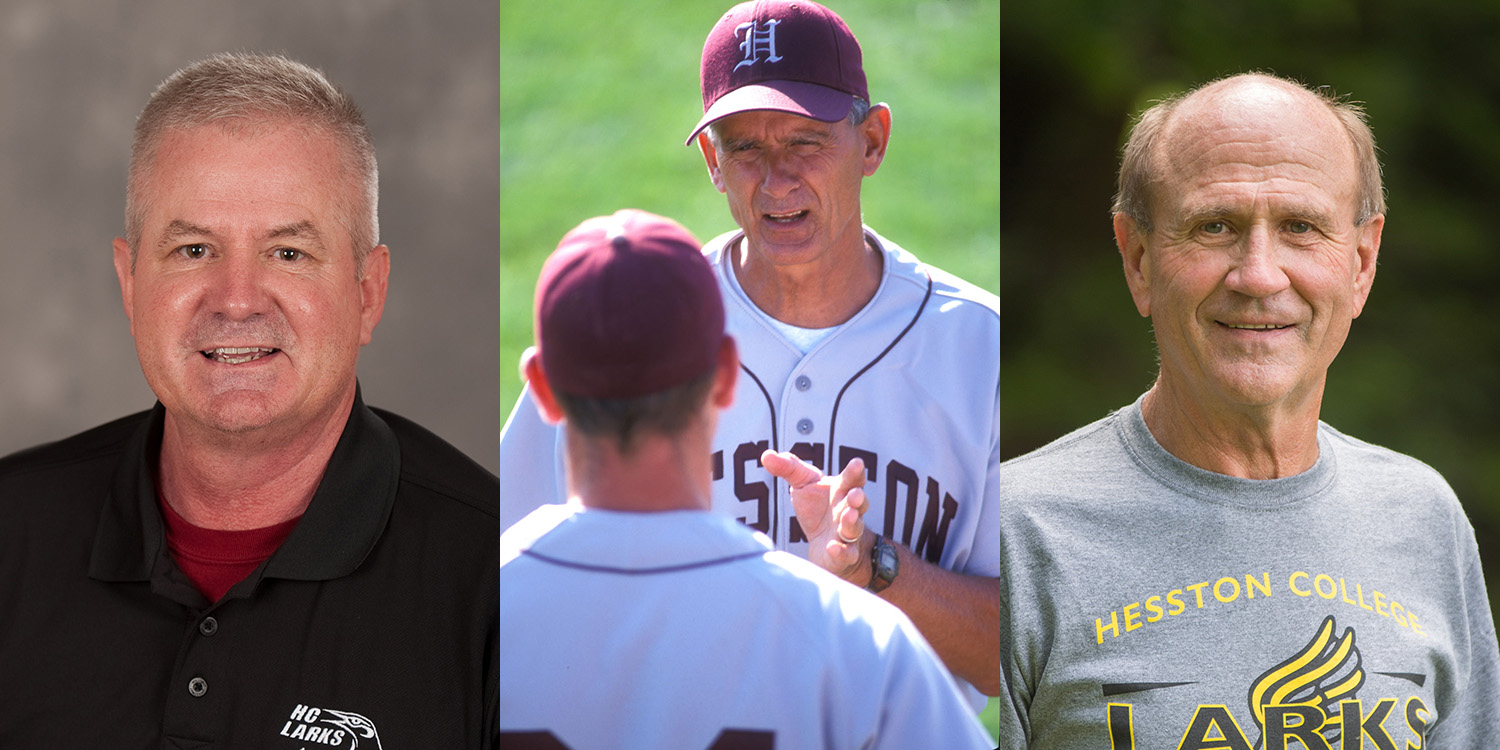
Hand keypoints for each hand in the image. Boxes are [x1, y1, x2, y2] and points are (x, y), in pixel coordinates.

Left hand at [760, 450, 870, 583]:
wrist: (823, 543)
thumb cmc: (816, 507)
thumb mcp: (802, 484)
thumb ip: (787, 468)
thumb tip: (766, 455)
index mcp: (841, 490)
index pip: (851, 479)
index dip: (855, 472)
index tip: (857, 463)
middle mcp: (848, 510)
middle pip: (858, 503)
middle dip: (858, 498)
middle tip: (855, 494)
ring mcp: (847, 533)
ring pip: (854, 527)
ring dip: (853, 522)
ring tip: (849, 515)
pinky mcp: (844, 554)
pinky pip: (847, 554)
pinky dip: (842, 551)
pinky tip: (833, 548)